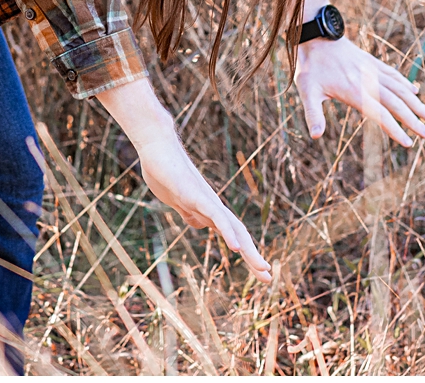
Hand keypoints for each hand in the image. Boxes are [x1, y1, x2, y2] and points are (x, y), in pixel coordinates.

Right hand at [134, 138, 272, 283]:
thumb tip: (199, 224)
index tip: (260, 271)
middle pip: (239, 233)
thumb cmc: (165, 171)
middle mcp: (212, 206)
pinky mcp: (195, 195)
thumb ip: (189, 211)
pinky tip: (236, 248)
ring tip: (262, 268)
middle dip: (253, 256)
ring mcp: (205, 200)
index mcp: (207, 210)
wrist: (157, 147)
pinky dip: (227, 232)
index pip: (232, 234)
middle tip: (268, 278)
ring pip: (233, 227)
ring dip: (248, 249)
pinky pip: (215, 216)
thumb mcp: (178, 200)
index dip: (246, 252)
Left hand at [296, 37, 424, 145]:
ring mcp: (372, 70)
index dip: (396, 130)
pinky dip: (405, 83)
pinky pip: (393, 74)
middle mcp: (369, 81)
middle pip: (397, 104)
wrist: (316, 35)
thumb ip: (313, 114)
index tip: (409, 143)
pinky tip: (414, 91)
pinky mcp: (371, 62)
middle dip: (415, 120)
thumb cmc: (310, 66)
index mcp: (355, 92)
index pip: (381, 114)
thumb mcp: (306, 91)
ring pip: (400, 89)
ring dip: (417, 103)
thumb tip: (316, 136)